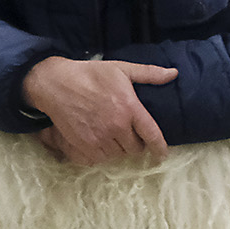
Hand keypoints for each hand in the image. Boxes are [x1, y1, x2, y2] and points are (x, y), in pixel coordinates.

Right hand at [22, 55, 177, 165]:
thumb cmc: (90, 74)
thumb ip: (149, 73)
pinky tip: (100, 141)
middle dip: (135, 143)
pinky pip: (101, 159)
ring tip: (112, 135)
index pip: (152, 135)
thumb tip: (174, 73)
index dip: (160, 148)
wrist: (55, 83)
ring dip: (119, 148)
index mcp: (129, 108)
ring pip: (118, 155)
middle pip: (135, 148)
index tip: (162, 155)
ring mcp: (100, 138)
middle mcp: (117, 126)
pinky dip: (103, 153)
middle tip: (127, 133)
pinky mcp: (84, 146)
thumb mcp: (121, 69)